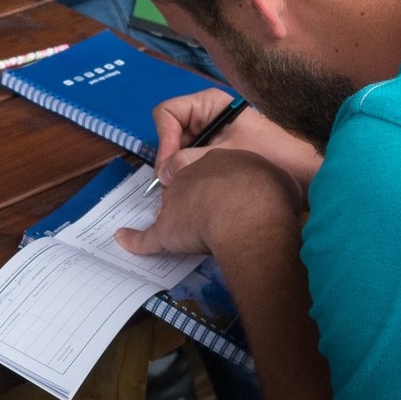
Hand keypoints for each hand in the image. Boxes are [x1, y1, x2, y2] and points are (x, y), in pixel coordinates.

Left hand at [116, 147, 302, 258]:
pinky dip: (134, 240)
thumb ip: (267, 180)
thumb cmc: (264, 192)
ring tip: (189, 232)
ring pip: (170, 209)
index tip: (220, 192)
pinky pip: (144, 238)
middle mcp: (190, 177)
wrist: (246, 212)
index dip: (209, 179)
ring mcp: (174, 203)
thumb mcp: (273, 175)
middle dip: (193, 197)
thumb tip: (277, 187)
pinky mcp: (165, 231)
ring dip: (177, 218)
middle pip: (183, 185)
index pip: (203, 164)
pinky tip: (124, 239)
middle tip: (213, 214)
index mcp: (216, 159)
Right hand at [152, 89, 324, 192]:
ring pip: (180, 151)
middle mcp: (207, 116)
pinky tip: (201, 192)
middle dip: (170, 159)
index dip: (164, 140)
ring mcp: (213, 135)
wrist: (305, 172)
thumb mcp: (224, 154)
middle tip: (174, 186)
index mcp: (209, 104)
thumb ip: (190, 160)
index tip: (169, 168)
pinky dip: (193, 176)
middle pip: (171, 134)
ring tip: (188, 191)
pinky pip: (194, 162)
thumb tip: (164, 174)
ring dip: (181, 171)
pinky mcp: (219, 153)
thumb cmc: (270, 154)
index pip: (167, 114)